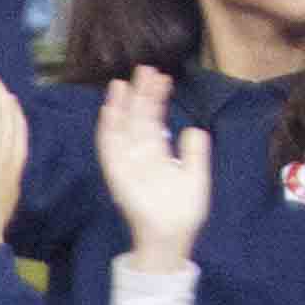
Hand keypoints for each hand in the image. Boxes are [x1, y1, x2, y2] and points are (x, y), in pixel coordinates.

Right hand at [92, 65, 210, 270]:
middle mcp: (139, 155)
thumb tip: (194, 129)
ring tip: (123, 82)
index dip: (157, 99)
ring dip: (121, 106)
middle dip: (141, 94)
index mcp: (157, 154)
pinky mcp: (117, 174)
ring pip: (121, 128)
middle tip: (146, 68)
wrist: (172, 236)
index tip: (163, 77)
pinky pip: (109, 149)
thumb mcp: (196, 176)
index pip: (154, 120)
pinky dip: (108, 128)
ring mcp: (127, 163)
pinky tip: (111, 109)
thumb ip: (195, 152)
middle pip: (138, 119)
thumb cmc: (183, 210)